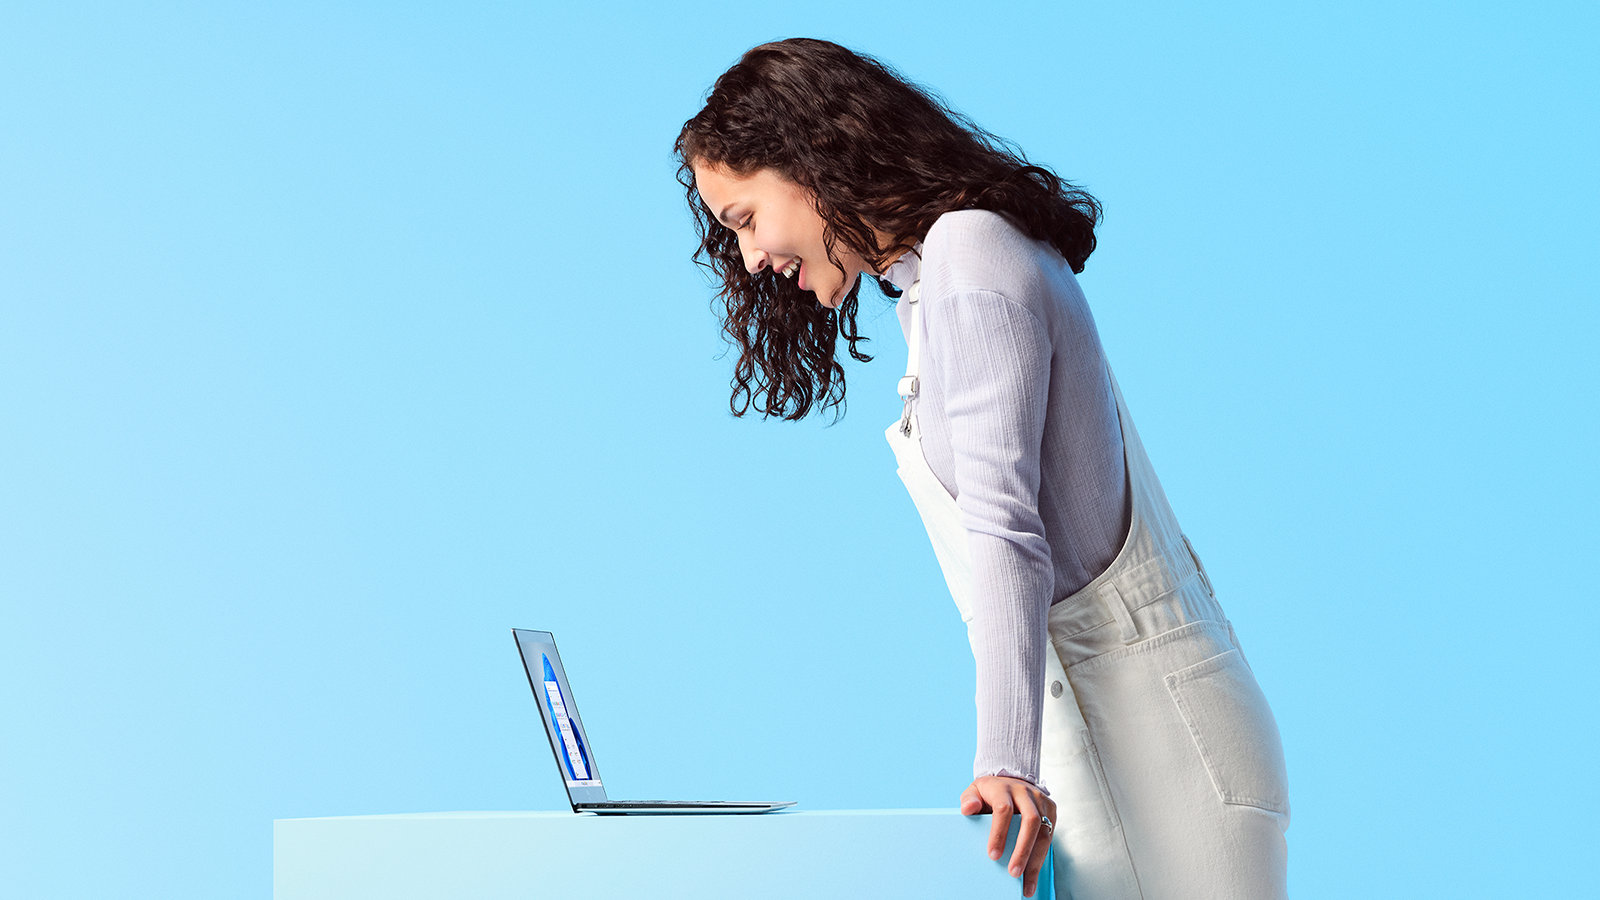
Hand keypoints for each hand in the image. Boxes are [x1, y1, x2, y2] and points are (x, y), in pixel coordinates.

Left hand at [960, 775, 1055, 898]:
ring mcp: (1041, 802)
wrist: (1011, 779)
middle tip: (1014, 873)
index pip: (1003, 809)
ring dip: (1035, 861)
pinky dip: (1041, 858)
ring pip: (1044, 833)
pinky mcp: (1051, 811)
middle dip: (1023, 850)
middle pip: (1030, 821)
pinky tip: (1034, 875)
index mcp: (1004, 788)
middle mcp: (1026, 793)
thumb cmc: (990, 791)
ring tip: (1026, 884)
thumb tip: (967, 809)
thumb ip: (969, 799)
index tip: (993, 855)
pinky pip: (1050, 837)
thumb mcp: (975, 790)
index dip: (999, 833)